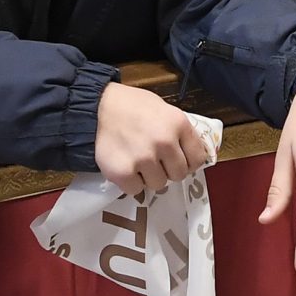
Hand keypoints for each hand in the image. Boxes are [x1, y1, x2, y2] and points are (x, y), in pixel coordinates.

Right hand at [94, 83, 214, 195]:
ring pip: (158, 184)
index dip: (188, 161)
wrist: (98, 106)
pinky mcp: (123, 172)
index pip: (198, 158)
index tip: (178, 159)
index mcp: (178, 123)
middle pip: (179, 174)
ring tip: (137, 160)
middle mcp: (164, 142)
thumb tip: (191, 154)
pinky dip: (131, 182)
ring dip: (149, 176)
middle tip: (155, 160)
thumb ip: (179, 132)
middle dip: (168, 169)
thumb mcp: (164, 109)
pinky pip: (136, 190)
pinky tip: (126, 166)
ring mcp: (143, 158)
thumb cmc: (133, 106)